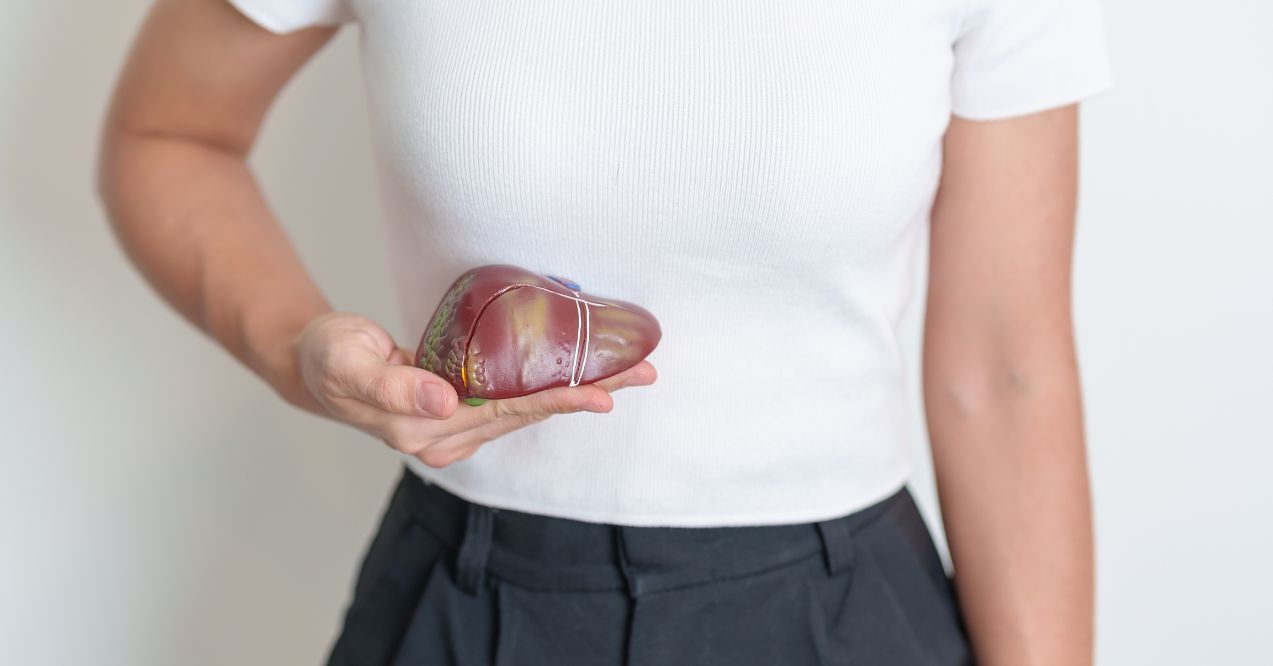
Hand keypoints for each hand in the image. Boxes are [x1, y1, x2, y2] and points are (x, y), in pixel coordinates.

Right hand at [293, 312, 656, 466]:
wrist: (313, 365)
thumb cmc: (328, 356)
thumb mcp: (347, 360)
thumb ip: (391, 382)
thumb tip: (443, 399)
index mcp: (423, 426)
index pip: (505, 410)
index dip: (556, 398)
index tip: (602, 392)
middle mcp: (445, 436)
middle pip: (528, 412)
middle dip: (586, 393)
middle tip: (643, 374)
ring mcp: (452, 431)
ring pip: (525, 409)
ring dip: (576, 392)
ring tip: (627, 373)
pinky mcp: (457, 415)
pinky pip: (511, 402)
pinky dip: (548, 390)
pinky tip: (580, 379)